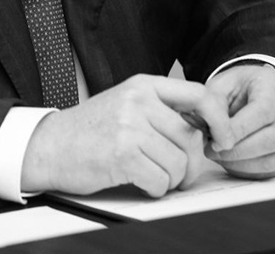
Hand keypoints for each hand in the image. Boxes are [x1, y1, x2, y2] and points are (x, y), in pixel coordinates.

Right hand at [21, 74, 234, 197]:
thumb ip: (162, 108)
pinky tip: (139, 180)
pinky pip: (161, 181)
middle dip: (191, 164)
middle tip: (177, 172)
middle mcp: (138, 100)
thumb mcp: (128, 104)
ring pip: (179, 163)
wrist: (50, 145)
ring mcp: (129, 126)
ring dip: (171, 179)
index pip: (199, 94)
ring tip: (152, 174)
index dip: (220, 119)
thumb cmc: (92, 129)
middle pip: (191, 137)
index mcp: (143, 85)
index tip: (224, 138)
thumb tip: (208, 127)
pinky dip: (155, 189)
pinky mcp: (122, 154)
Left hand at [205, 63, 274, 178]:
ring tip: (221, 157)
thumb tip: (214, 132)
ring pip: (274, 158)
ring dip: (243, 163)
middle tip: (215, 151)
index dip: (239, 130)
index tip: (216, 140)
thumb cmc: (240, 87)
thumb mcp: (222, 85)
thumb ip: (215, 104)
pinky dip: (252, 170)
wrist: (257, 90)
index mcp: (274, 85)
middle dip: (239, 150)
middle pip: (272, 138)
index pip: (263, 111)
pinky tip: (234, 163)